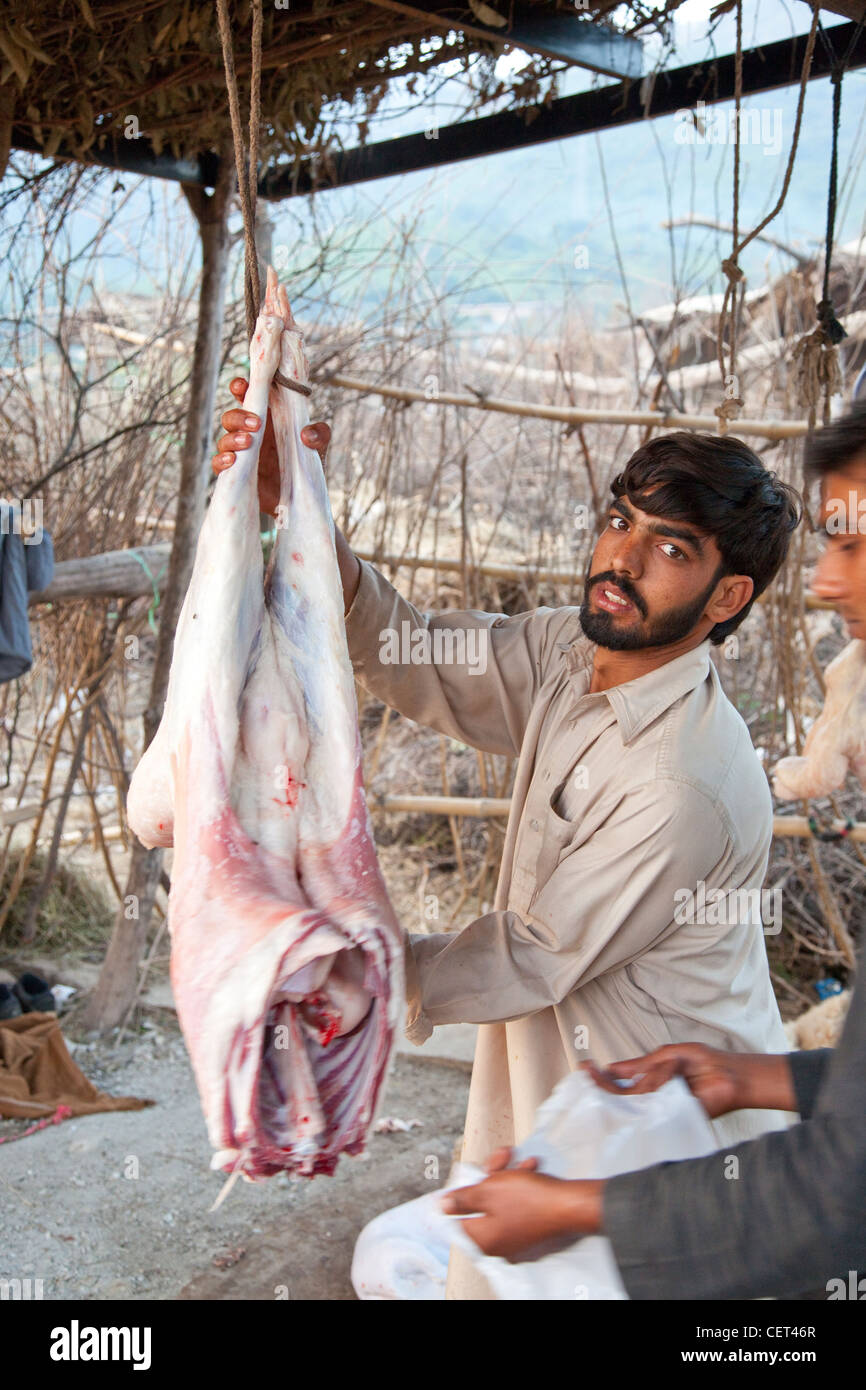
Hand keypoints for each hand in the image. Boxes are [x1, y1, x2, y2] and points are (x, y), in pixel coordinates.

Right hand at [212, 377, 330, 516]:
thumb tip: (306, 434)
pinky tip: (232, 461)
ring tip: (248, 442)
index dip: (240, 388)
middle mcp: (250, 434)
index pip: (247, 397)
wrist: (300, 499)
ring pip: (224, 439)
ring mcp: (241, 454)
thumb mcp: (319, 448)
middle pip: (231, 417)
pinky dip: (221, 460)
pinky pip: (218, 464)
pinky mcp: (236, 475)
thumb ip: (320, 435)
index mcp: (266, 420)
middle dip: (239, 417)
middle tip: (257, 424)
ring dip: (232, 438)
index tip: (242, 387)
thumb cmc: (306, 466)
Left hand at [440, 1166, 602, 1260]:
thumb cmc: (527, 1198)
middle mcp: (497, 1243)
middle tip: (499, 1160)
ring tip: (517, 1159)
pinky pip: (518, 1205)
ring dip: (507, 1176)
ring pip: (501, 1200)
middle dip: (489, 1177)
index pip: (458, 1219)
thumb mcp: (488, 1191)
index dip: (460, 1195)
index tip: (468, 1178)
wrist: (569, 1204)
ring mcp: (515, 1237)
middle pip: (481, 1205)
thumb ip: (462, 1200)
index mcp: (481, 1239)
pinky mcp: (531, 1227)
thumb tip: (441, 1206)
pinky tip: (530, 1168)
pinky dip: (521, 1185)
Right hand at [580, 1046, 745, 1118]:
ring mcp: (661, 1108)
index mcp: (651, 1082)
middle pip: (620, 1096)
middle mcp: (653, 1097)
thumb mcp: (667, 1056)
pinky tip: (672, 1076)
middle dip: (603, 1085)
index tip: (584, 1068)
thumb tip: (613, 1069)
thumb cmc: (705, 1062)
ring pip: (636, 1097)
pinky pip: (654, 1102)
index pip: (620, 1083)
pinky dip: (661, 1083)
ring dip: (653, 1078)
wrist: (732, 1075)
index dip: (603, 1078)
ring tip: (675, 1069)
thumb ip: (640, 1065)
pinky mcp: (672, 1116)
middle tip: (586, 1071)